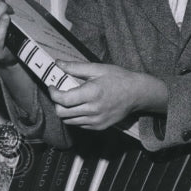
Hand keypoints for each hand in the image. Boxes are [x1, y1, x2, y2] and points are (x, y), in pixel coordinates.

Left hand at [49, 62, 167, 130]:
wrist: (138, 94)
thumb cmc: (119, 78)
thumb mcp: (98, 68)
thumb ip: (76, 67)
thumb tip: (58, 63)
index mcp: (92, 93)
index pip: (63, 100)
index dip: (53, 94)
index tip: (52, 87)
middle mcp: (93, 110)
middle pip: (62, 113)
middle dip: (56, 103)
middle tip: (59, 94)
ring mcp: (96, 121)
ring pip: (69, 121)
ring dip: (65, 111)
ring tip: (69, 100)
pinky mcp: (99, 126)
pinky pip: (79, 125)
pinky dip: (75, 117)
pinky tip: (81, 107)